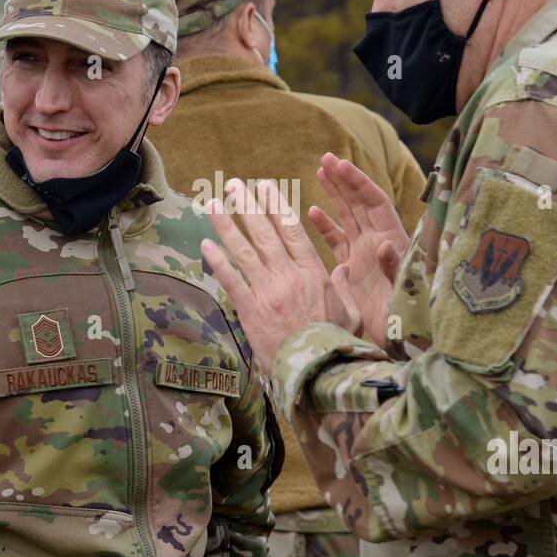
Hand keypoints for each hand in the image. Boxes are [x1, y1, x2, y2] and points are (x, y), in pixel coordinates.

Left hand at [201, 178, 354, 376]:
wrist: (318, 372)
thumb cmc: (336, 344)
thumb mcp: (351, 313)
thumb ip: (344, 287)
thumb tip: (342, 268)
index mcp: (314, 272)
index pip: (292, 230)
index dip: (276, 204)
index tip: (266, 186)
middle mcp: (289, 276)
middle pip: (264, 232)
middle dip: (247, 205)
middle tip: (233, 184)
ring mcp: (268, 292)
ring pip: (244, 250)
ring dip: (226, 224)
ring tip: (211, 203)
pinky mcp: (251, 311)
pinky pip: (231, 281)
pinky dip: (217, 261)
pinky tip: (205, 244)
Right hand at [310, 153, 409, 347]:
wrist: (402, 340)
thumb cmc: (409, 315)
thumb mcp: (404, 291)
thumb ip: (394, 267)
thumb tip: (385, 245)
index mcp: (392, 240)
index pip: (374, 202)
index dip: (358, 182)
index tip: (340, 164)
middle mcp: (378, 241)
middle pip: (359, 203)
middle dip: (344, 180)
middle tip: (325, 158)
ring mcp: (364, 254)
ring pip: (347, 217)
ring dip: (335, 195)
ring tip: (320, 172)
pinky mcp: (352, 269)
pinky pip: (337, 241)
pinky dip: (325, 226)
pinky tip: (311, 212)